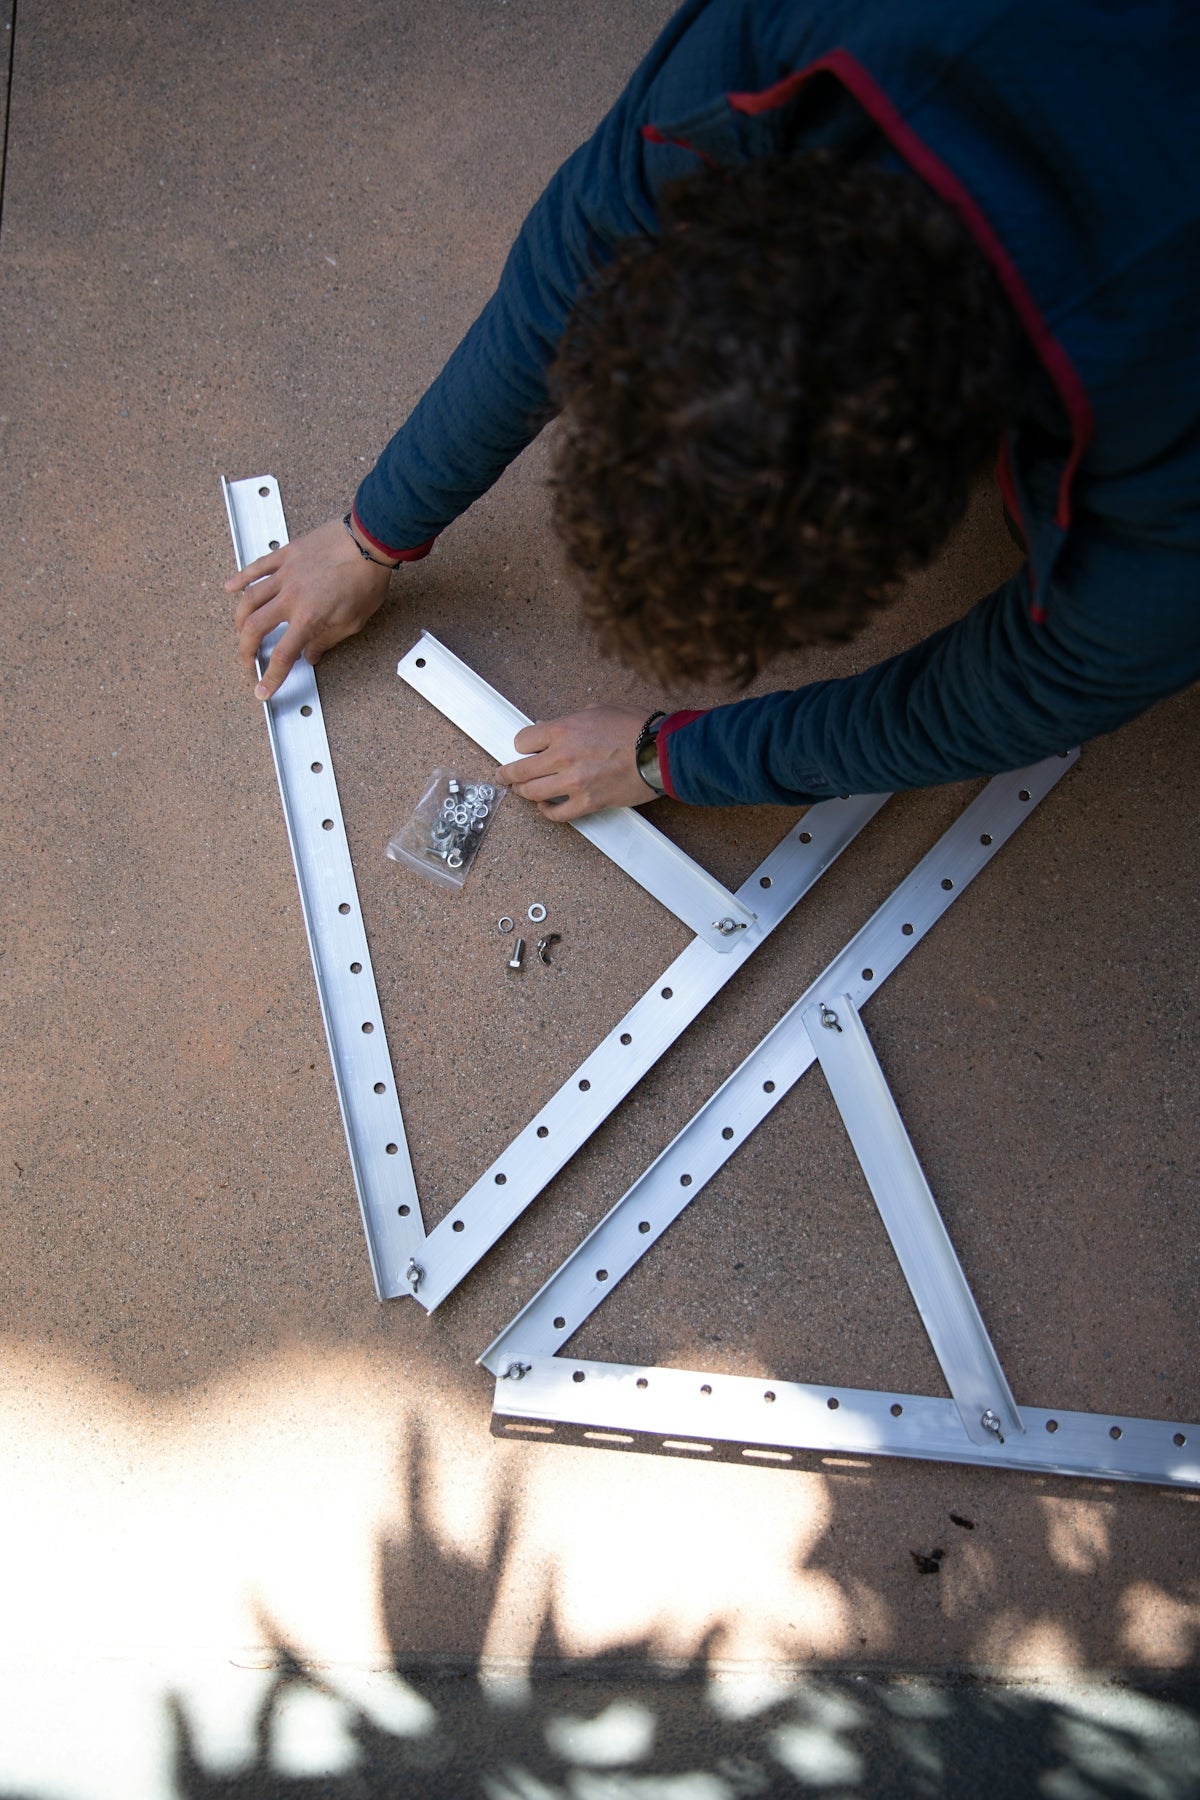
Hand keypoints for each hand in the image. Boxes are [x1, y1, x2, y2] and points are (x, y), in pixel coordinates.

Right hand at [226, 517, 393, 700]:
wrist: (368, 542)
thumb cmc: (366, 580)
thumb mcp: (352, 622)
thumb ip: (327, 640)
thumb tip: (311, 655)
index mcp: (308, 618)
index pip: (282, 656)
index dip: (270, 677)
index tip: (262, 690)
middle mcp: (290, 598)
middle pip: (254, 628)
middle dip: (246, 650)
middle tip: (248, 660)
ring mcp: (285, 575)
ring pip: (249, 599)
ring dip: (239, 619)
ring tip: (239, 631)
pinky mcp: (285, 555)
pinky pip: (256, 567)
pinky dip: (240, 578)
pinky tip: (230, 588)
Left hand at [497, 704, 657, 821]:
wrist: (662, 752)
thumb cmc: (637, 728)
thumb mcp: (599, 710)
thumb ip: (573, 721)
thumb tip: (559, 731)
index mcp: (564, 729)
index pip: (522, 741)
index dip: (522, 746)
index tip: (523, 749)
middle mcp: (563, 756)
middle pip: (520, 770)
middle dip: (508, 773)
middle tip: (504, 775)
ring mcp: (574, 783)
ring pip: (532, 793)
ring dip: (523, 792)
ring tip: (522, 790)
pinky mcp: (588, 803)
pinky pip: (556, 814)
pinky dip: (547, 811)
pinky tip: (546, 806)